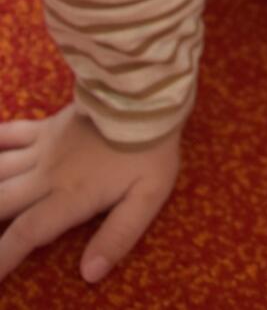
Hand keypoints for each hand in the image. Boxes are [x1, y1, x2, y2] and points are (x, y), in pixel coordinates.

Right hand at [0, 102, 181, 285]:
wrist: (144, 94)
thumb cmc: (150, 150)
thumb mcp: (146, 198)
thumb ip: (118, 237)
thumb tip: (90, 274)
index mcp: (69, 197)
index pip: (26, 234)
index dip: (2, 258)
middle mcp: (46, 175)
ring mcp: (43, 148)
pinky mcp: (47, 127)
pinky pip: (10, 134)